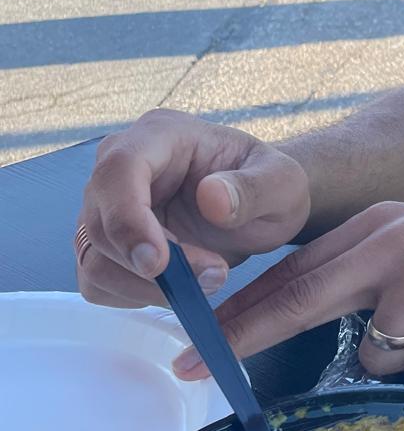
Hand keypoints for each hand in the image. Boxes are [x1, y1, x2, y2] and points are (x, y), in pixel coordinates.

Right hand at [77, 109, 310, 308]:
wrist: (261, 205)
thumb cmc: (268, 185)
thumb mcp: (282, 183)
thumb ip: (254, 188)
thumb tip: (212, 198)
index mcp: (162, 135)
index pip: (119, 168)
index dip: (128, 217)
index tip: (159, 263)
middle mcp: (123, 164)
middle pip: (99, 220)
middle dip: (151, 265)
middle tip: (215, 273)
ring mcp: (109, 205)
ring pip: (93, 257)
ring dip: (147, 286)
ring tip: (208, 278)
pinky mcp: (108, 242)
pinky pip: (98, 280)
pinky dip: (135, 295)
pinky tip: (179, 289)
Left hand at [173, 201, 403, 382]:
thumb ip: (370, 270)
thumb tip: (319, 318)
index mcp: (377, 226)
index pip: (294, 270)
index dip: (241, 306)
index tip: (193, 334)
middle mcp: (392, 243)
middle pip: (301, 298)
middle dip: (243, 334)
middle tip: (192, 363)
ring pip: (379, 354)